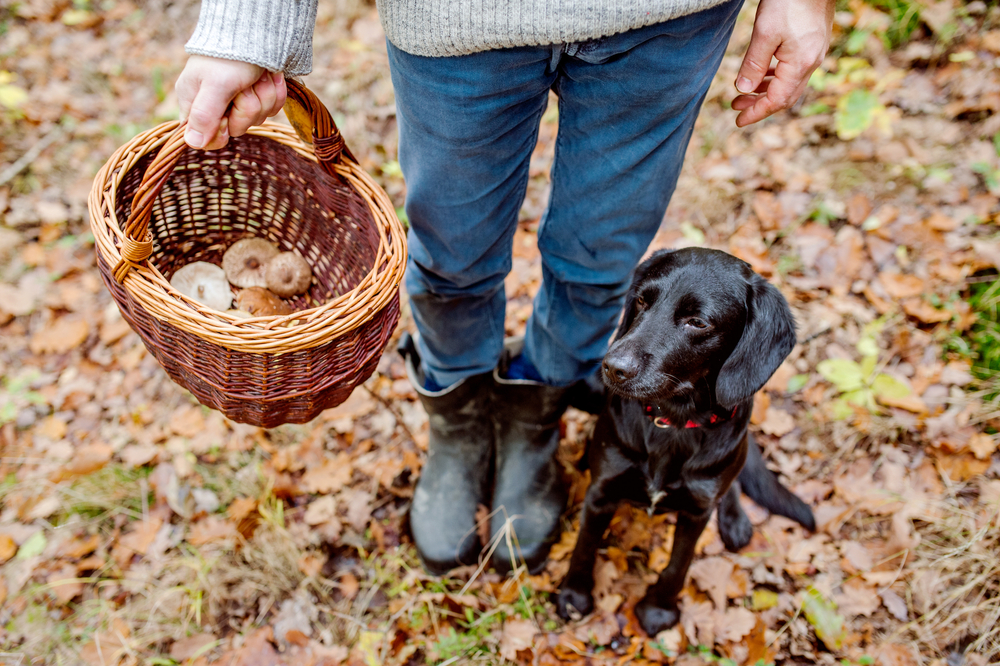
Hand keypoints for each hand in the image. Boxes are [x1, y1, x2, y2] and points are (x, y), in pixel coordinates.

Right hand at [176, 55, 286, 149]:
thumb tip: (192, 143)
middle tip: (243, 87)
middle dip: (247, 107)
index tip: (226, 118)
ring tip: (255, 77)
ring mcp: (239, 101)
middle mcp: (216, 105)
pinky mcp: (259, 96)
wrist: (257, 31)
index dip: (221, 132)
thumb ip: (204, 115)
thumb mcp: (215, 86)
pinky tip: (268, 76)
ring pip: (258, 118)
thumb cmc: (230, 57)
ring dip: (263, 96)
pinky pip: (272, 108)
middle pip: (238, 129)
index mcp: (194, 103)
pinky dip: (274, 92)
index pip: (206, 140)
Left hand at [732, 0, 834, 126]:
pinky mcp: (813, 42)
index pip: (777, 101)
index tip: (738, 121)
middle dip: (759, 105)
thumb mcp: (765, 33)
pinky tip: (764, 72)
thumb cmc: (790, 2)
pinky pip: (794, 69)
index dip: (756, 113)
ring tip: (745, 92)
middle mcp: (811, 62)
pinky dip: (776, 76)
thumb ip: (754, 64)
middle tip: (736, 107)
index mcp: (800, 64)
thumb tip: (742, 89)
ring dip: (766, 90)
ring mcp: (814, 52)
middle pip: (785, 96)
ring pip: (789, 82)